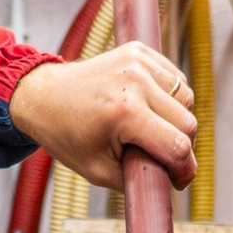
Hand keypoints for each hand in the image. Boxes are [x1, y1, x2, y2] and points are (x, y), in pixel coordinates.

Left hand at [9, 41, 196, 189]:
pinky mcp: (139, 50)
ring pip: (186, 98)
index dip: (184, 170)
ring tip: (151, 129)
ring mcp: (138, 62)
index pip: (177, 146)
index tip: (178, 181)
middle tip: (162, 157)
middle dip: (181, 146)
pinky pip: (175, 78)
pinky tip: (149, 107)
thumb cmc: (67, 134)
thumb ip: (140, 178)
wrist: (44, 96)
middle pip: (188, 122)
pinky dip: (169, 96)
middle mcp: (135, 82)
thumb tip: (172, 178)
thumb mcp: (99, 171)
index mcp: (125, 113)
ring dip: (176, 119)